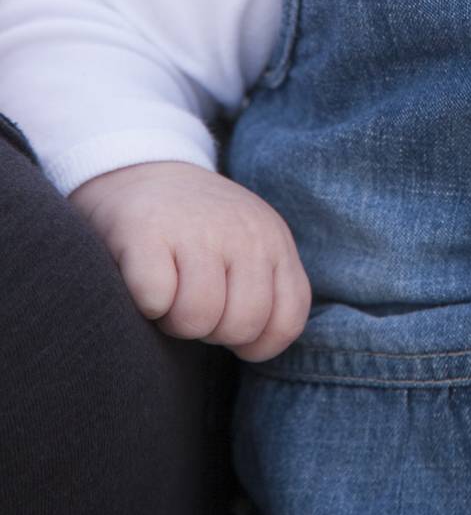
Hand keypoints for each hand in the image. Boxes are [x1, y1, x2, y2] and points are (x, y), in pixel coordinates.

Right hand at [68, 160, 312, 362]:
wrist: (139, 167)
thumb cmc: (195, 229)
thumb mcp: (247, 246)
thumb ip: (266, 287)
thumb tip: (257, 347)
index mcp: (273, 241)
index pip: (287, 322)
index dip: (254, 342)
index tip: (227, 320)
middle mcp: (244, 232)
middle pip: (241, 326)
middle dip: (211, 331)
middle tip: (190, 299)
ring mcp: (198, 229)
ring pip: (197, 319)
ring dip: (173, 320)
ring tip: (168, 289)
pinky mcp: (147, 230)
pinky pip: (155, 300)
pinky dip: (144, 303)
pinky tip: (142, 279)